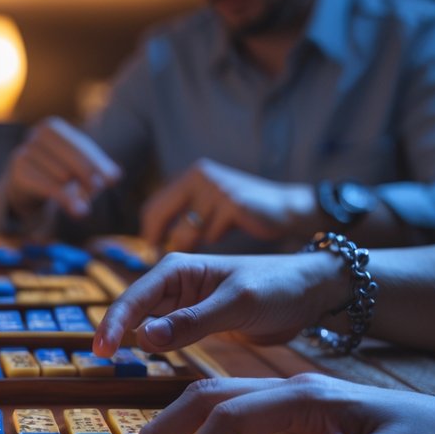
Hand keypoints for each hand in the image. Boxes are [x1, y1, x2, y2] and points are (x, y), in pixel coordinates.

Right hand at [5, 116, 121, 220]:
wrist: (21, 186)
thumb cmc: (55, 171)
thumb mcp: (79, 166)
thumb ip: (100, 169)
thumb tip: (115, 176)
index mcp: (51, 127)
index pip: (81, 147)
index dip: (98, 165)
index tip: (111, 182)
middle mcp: (35, 136)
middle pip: (73, 161)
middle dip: (89, 179)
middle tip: (98, 193)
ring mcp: (24, 153)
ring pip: (63, 176)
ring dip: (76, 193)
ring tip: (82, 205)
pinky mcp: (18, 174)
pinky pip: (49, 187)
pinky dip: (66, 200)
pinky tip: (79, 211)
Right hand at [92, 250, 350, 354]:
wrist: (312, 294)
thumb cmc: (279, 287)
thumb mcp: (237, 303)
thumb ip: (191, 321)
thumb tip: (143, 337)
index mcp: (178, 269)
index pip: (134, 297)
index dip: (114, 323)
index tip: (101, 351)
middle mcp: (174, 286)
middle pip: (132, 311)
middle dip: (114, 332)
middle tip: (98, 362)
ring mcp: (183, 306)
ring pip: (146, 325)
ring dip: (130, 342)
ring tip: (110, 365)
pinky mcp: (195, 324)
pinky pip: (166, 337)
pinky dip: (154, 350)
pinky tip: (145, 365)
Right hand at [119, 374, 434, 433]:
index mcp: (305, 398)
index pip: (229, 419)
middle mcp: (289, 393)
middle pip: (205, 399)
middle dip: (161, 433)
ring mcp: (289, 402)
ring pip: (213, 402)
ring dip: (172, 429)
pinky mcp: (293, 416)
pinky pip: (232, 416)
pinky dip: (197, 431)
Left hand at [140, 159, 317, 250]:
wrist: (286, 208)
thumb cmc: (241, 214)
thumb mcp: (207, 207)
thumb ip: (182, 215)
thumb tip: (152, 241)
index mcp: (190, 176)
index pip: (153, 205)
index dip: (148, 230)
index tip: (152, 249)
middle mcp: (199, 177)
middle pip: (159, 214)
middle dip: (158, 240)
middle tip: (162, 257)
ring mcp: (215, 189)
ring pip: (185, 231)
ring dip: (196, 242)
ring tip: (213, 235)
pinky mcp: (231, 204)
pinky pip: (210, 235)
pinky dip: (216, 239)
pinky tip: (230, 230)